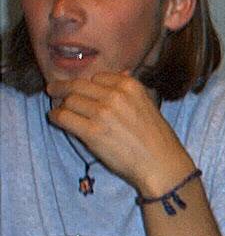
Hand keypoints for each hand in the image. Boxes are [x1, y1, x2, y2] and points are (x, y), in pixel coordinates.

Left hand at [46, 72, 192, 194]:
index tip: (82, 90)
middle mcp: (115, 95)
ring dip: (61, 105)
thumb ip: (130, 89)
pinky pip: (63, 117)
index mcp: (130, 86)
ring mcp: (102, 113)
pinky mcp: (91, 132)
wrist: (160, 163)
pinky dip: (55, 116)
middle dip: (63, 88)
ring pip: (68, 101)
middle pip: (78, 86)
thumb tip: (121, 72)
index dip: (87, 84)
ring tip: (61, 111)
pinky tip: (56, 119)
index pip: (97, 77)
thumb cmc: (156, 137)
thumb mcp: (148, 104)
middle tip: (53, 90)